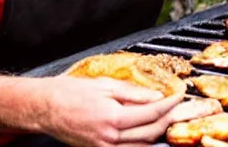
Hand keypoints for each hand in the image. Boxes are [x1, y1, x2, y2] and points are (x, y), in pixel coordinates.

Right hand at [36, 76, 220, 146]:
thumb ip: (133, 93)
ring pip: (142, 144)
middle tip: (181, 107)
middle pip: (151, 131)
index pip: (152, 112)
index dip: (170, 104)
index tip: (181, 95)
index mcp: (113, 117)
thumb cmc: (72, 93)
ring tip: (171, 118)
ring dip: (159, 132)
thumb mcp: (105, 86)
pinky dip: (142, 141)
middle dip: (170, 119)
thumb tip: (157, 96)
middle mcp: (111, 137)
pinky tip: (150, 131)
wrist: (46, 109)